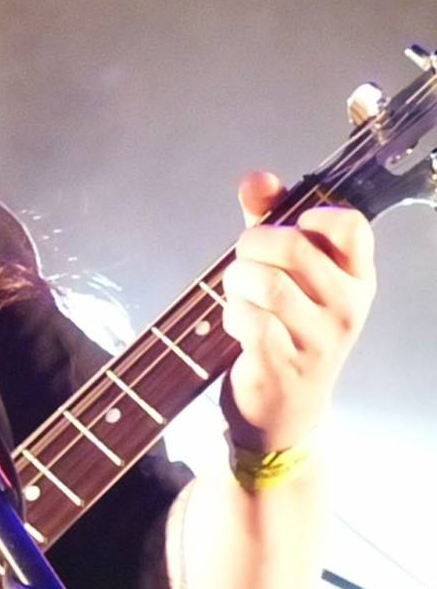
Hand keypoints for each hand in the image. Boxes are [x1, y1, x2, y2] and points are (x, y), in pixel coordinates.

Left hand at [219, 171, 375, 451]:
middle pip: (292, 247)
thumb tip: (256, 178)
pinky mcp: (286, 364)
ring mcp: (320, 338)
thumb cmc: (284, 329)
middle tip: (242, 265)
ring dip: (235, 283)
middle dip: (250, 247)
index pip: (350, 224)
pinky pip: (250, 319)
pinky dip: (232, 315)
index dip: (310, 216)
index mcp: (356, 277)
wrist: (284, 411)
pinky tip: (237, 325)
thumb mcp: (286, 273)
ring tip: (237, 296)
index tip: (288, 232)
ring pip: (265, 282)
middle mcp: (348, 306)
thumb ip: (270, 221)